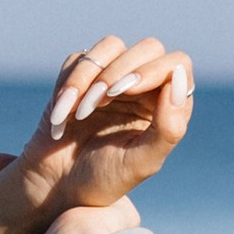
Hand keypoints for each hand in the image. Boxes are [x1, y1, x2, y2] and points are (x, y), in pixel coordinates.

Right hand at [0, 33, 193, 230]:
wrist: (56, 186)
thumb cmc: (104, 178)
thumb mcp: (142, 162)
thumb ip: (169, 127)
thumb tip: (178, 78)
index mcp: (165, 107)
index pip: (177, 65)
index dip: (154, 70)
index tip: (127, 90)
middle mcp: (142, 87)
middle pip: (148, 48)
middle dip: (121, 71)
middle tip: (102, 100)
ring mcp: (110, 78)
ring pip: (112, 46)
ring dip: (92, 77)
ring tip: (79, 114)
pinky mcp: (80, 76)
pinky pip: (78, 59)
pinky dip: (68, 85)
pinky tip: (62, 118)